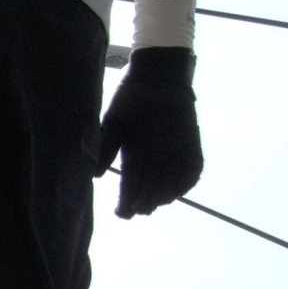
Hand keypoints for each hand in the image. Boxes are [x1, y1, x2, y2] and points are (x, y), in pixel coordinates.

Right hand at [97, 47, 202, 218]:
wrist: (156, 75)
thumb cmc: (131, 98)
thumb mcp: (114, 124)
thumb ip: (106, 147)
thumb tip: (94, 175)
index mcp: (134, 156)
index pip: (130, 185)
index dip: (126, 200)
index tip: (121, 213)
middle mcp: (155, 159)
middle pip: (151, 188)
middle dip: (144, 201)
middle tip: (138, 208)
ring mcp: (174, 153)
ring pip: (171, 183)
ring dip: (164, 194)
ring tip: (155, 201)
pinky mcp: (191, 144)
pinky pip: (193, 168)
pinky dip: (187, 180)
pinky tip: (178, 190)